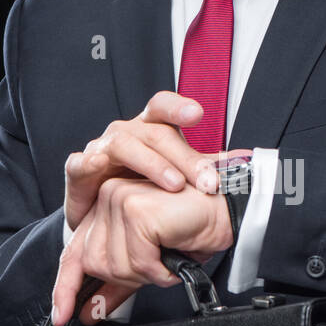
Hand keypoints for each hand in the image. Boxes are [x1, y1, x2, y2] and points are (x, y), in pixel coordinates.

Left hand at [52, 177, 233, 325]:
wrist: (227, 211)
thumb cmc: (193, 229)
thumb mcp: (148, 262)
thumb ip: (117, 283)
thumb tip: (90, 311)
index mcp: (104, 210)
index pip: (74, 254)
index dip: (66, 288)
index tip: (63, 317)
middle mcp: (106, 199)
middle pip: (95, 265)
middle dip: (128, 278)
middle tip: (156, 267)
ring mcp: (118, 200)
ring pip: (114, 265)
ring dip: (146, 273)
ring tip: (167, 257)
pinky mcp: (136, 210)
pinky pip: (137, 262)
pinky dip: (159, 270)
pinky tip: (173, 255)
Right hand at [63, 91, 219, 230]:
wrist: (105, 218)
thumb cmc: (143, 189)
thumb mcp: (177, 176)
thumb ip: (206, 166)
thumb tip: (245, 162)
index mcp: (151, 129)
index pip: (164, 108)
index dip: (178, 107)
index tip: (198, 114)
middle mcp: (127, 133)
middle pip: (155, 133)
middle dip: (184, 157)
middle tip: (206, 181)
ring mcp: (102, 149)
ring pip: (125, 144)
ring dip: (152, 164)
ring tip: (174, 185)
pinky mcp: (80, 170)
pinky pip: (81, 162)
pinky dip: (89, 161)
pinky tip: (99, 164)